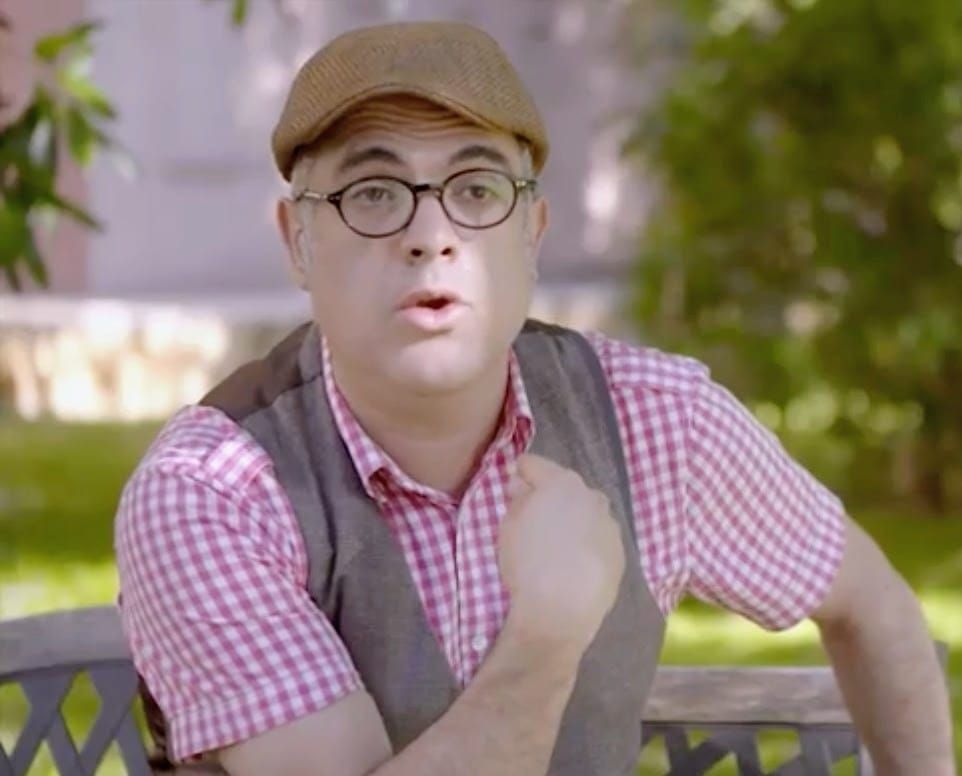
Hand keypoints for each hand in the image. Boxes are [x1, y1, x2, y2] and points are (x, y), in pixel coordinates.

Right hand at [498, 454, 625, 656]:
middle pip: (564, 487)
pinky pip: (597, 538)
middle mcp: (592, 496)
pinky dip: (586, 543)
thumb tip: (524, 486)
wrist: (558, 613)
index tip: (510, 489)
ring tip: (555, 545)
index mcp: (561, 483)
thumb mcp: (508, 526)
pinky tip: (573, 564)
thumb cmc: (526, 564)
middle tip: (531, 519)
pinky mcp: (619, 552)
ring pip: (586, 512)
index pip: (534, 464)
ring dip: (571, 519)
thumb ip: (518, 497)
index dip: (518, 473)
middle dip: (548, 496)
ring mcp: (610, 525)